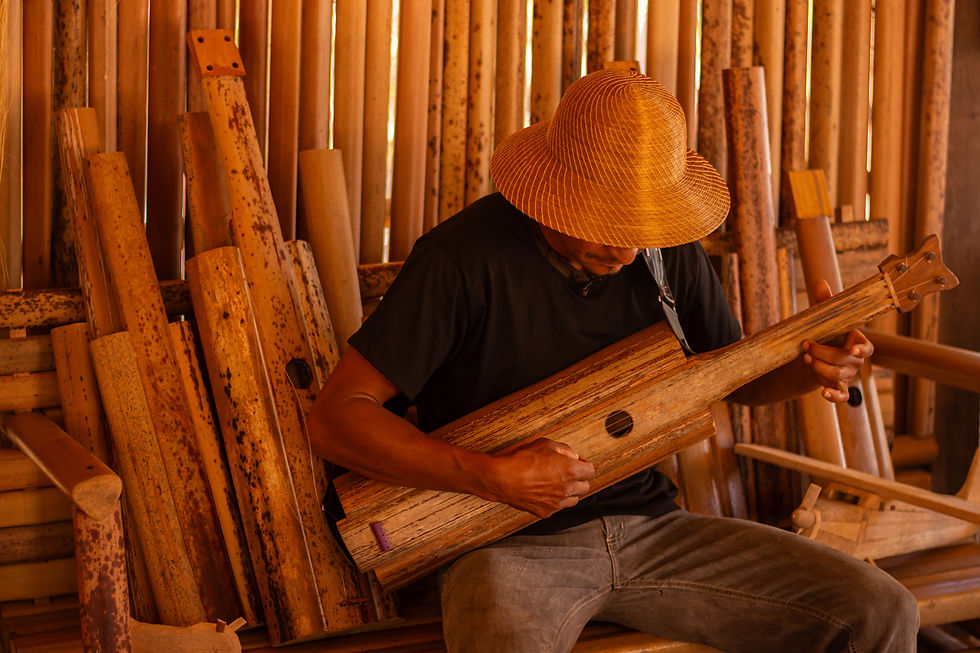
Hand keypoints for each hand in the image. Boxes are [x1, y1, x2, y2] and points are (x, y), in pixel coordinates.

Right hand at [480, 438, 594, 517]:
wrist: (502, 479)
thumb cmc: (522, 460)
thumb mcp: (545, 444)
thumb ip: (564, 449)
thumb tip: (573, 456)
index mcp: (571, 471)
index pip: (590, 471)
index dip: (585, 465)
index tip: (578, 463)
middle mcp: (567, 489)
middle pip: (585, 487)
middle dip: (579, 479)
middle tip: (567, 472)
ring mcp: (557, 503)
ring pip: (573, 500)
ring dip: (570, 491)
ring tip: (556, 483)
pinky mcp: (546, 512)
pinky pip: (557, 507)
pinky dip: (555, 500)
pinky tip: (544, 491)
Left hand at [802, 280, 874, 402]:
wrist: (815, 355)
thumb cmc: (825, 333)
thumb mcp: (824, 318)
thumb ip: (825, 302)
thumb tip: (821, 282)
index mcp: (856, 341)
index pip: (867, 347)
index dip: (862, 348)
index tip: (854, 348)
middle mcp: (855, 360)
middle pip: (845, 360)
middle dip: (824, 353)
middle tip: (807, 346)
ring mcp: (848, 375)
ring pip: (839, 375)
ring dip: (820, 368)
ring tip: (805, 358)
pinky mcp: (839, 387)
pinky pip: (841, 396)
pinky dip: (834, 396)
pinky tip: (823, 393)